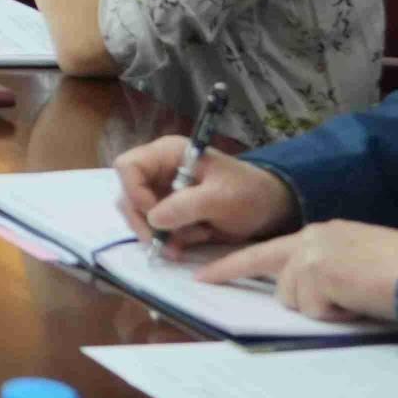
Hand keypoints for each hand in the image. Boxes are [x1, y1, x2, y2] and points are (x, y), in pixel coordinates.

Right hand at [115, 137, 298, 255]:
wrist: (270, 209)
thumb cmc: (248, 194)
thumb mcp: (221, 198)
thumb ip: (186, 205)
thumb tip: (153, 219)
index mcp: (168, 154)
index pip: (128, 167)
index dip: (134, 192)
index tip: (155, 216)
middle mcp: (159, 171)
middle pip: (128, 194)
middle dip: (144, 220)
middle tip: (162, 242)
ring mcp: (162, 192)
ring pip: (138, 215)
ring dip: (159, 233)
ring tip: (187, 242)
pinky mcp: (169, 213)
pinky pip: (155, 229)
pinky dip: (169, 241)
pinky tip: (190, 242)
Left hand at [189, 220, 397, 323]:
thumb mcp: (356, 267)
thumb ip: (326, 275)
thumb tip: (305, 298)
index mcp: (321, 236)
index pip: (268, 251)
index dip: (234, 265)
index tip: (204, 275)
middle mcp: (311, 239)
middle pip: (280, 280)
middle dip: (292, 295)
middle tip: (241, 286)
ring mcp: (311, 254)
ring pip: (296, 300)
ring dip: (326, 309)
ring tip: (359, 298)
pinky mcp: (316, 272)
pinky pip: (313, 310)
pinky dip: (337, 314)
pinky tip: (359, 301)